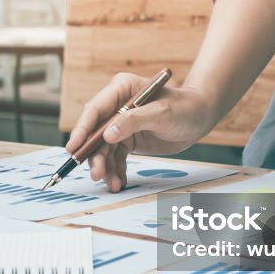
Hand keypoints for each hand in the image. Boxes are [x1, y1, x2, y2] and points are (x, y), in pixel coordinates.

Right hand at [66, 73, 217, 191]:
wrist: (200, 117)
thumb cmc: (184, 108)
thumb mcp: (162, 113)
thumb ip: (134, 121)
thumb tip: (107, 135)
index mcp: (120, 89)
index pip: (95, 110)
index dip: (82, 129)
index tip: (73, 148)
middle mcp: (116, 106)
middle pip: (95, 133)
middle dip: (94, 155)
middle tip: (96, 174)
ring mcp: (120, 124)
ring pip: (104, 149)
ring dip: (105, 167)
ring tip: (112, 184)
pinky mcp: (127, 140)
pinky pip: (116, 158)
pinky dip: (116, 170)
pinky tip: (119, 182)